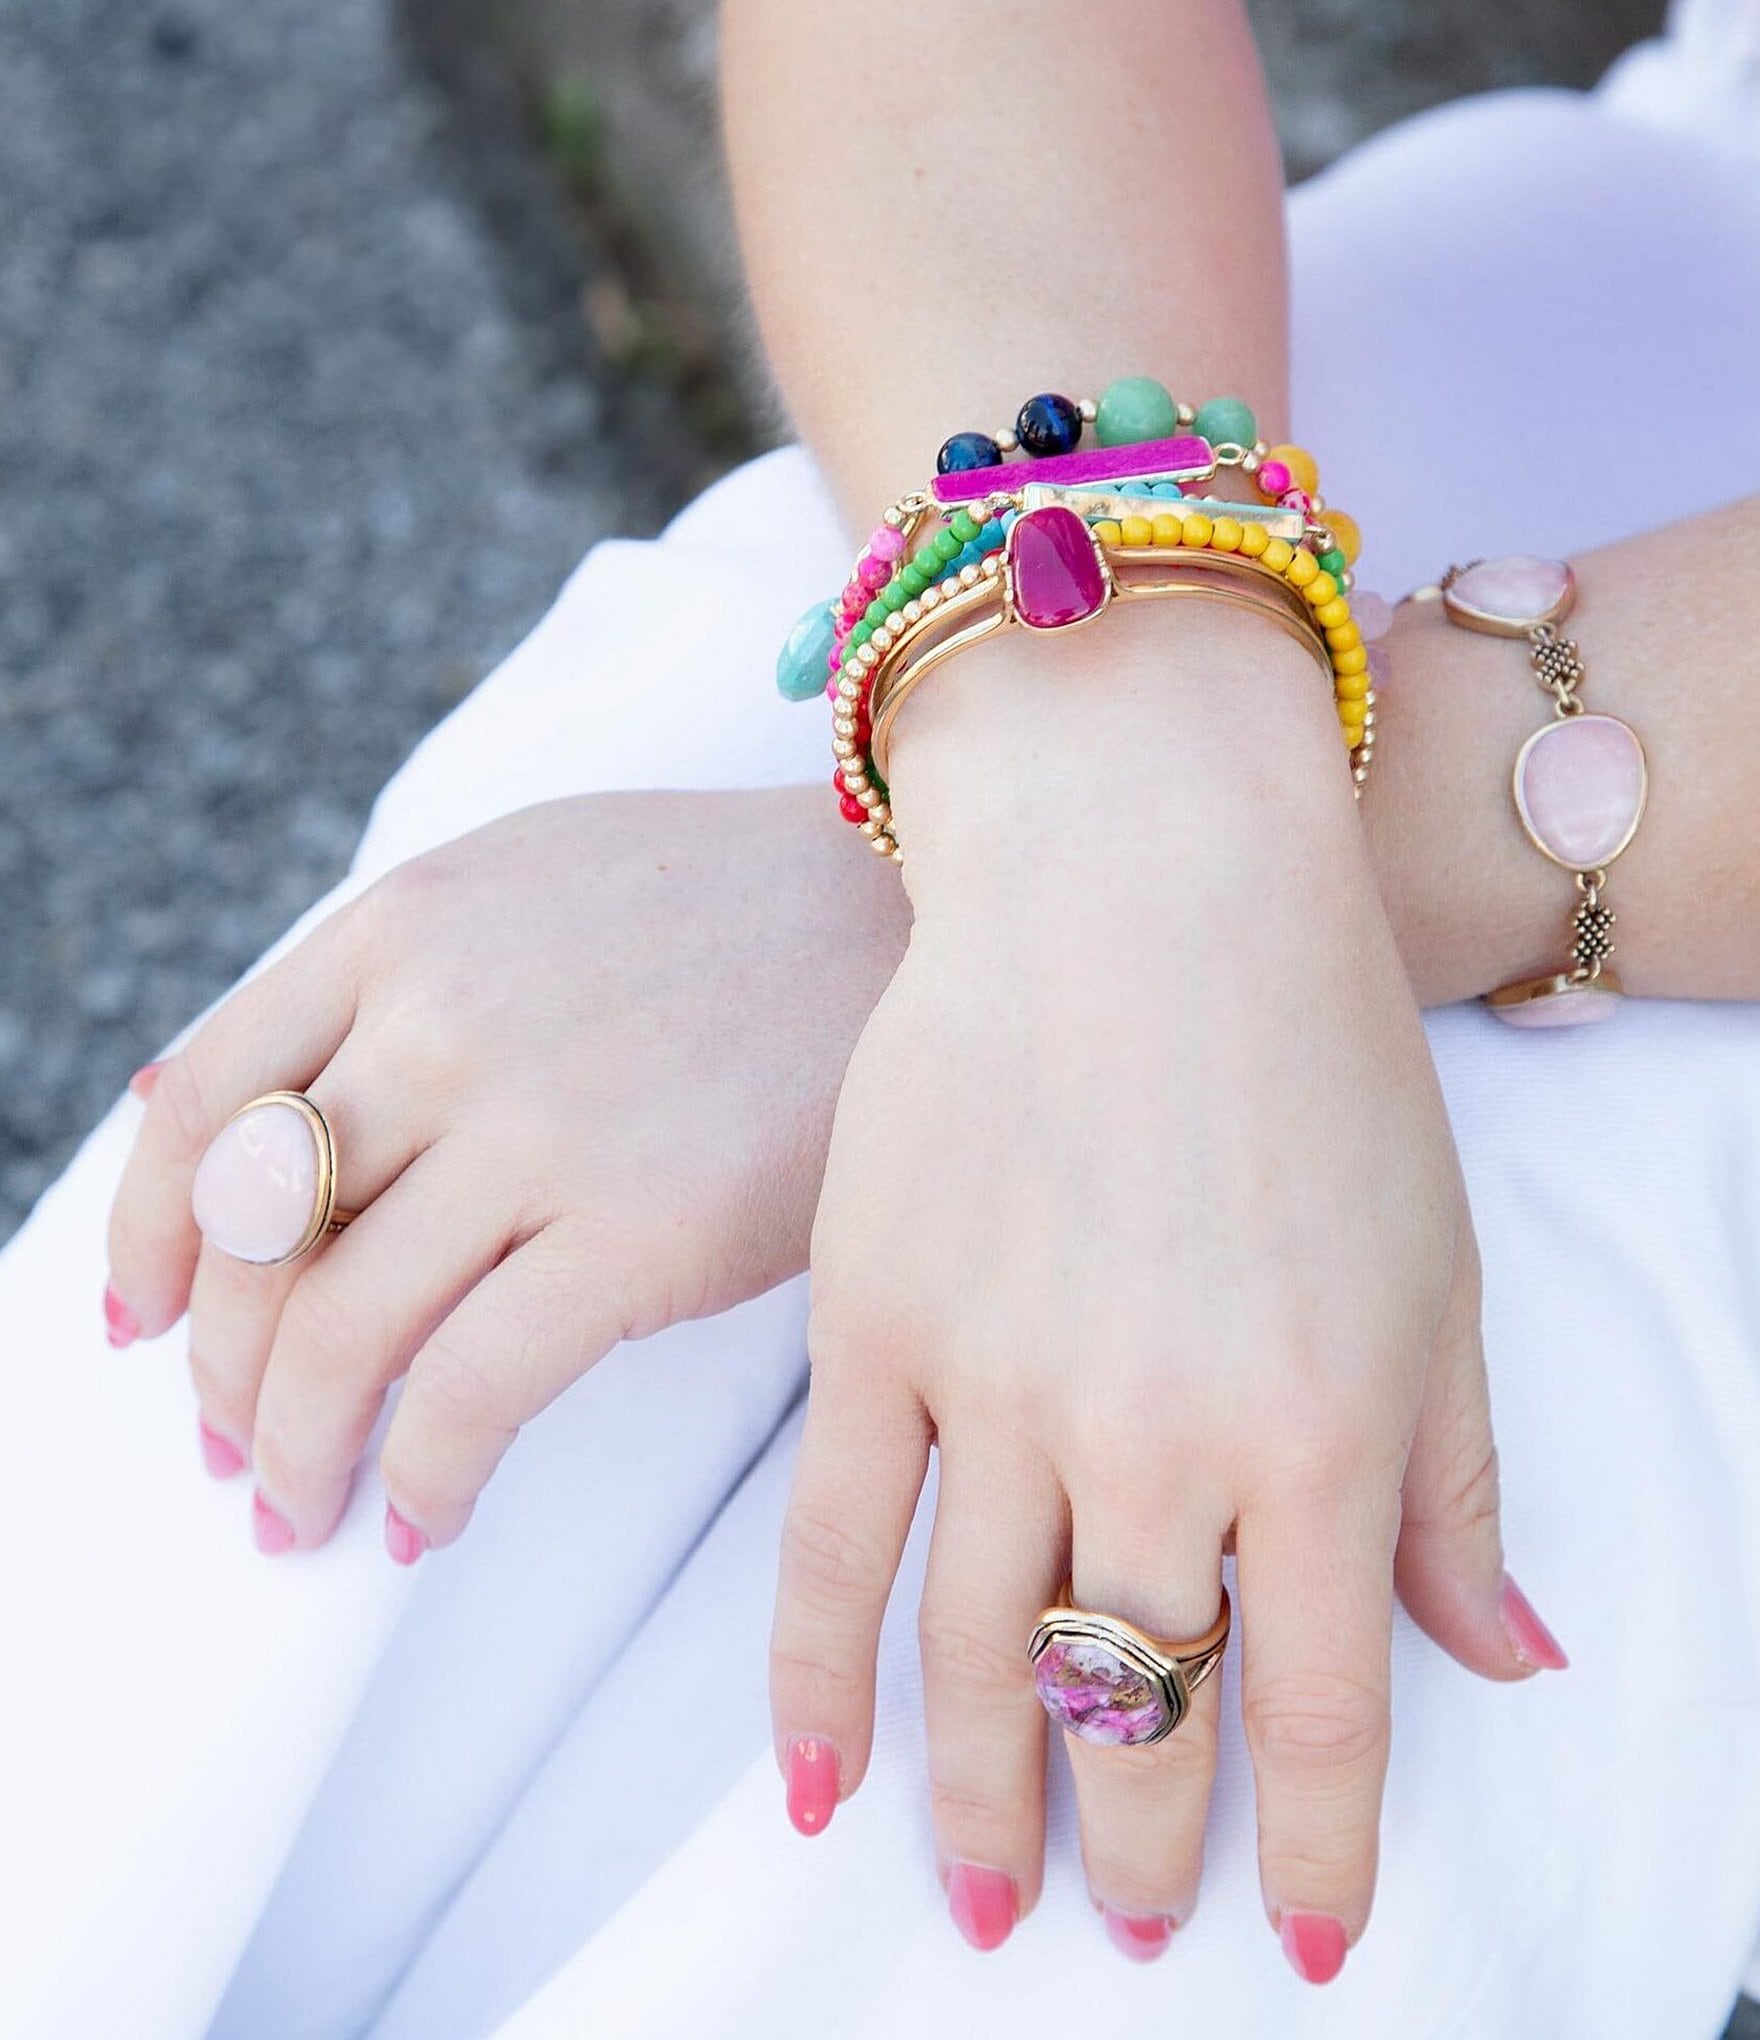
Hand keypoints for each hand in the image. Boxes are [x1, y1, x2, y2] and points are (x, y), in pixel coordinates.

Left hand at [106, 788, 906, 1554]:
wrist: (915, 914)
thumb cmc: (727, 912)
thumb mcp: (522, 879)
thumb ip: (369, 975)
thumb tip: (186, 1103)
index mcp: (402, 927)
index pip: (199, 1105)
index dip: (146, 1240)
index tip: (143, 1326)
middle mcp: (442, 1019)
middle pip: (254, 1241)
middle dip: (224, 1377)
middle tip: (241, 1453)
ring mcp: (539, 1124)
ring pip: (337, 1331)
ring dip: (298, 1450)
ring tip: (307, 1510)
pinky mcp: (642, 1228)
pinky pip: (472, 1389)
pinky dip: (423, 1474)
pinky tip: (427, 1512)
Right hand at [770, 611, 1562, 1971]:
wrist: (1141, 872)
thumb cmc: (1316, 1055)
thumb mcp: (1435, 1272)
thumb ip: (1454, 1487)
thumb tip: (1509, 1666)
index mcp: (1322, 1430)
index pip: (1323, 1716)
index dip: (1311, 1854)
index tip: (1292, 1941)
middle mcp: (1156, 1434)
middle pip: (1141, 1706)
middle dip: (1144, 1849)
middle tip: (1128, 1926)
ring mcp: (997, 1382)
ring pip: (977, 1655)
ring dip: (987, 1808)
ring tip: (984, 1906)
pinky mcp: (874, 1322)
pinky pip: (827, 1542)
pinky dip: (814, 1683)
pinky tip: (816, 1786)